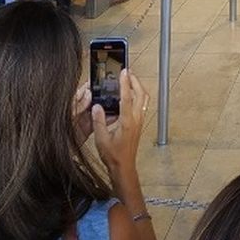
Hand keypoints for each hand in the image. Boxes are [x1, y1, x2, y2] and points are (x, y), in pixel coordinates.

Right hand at [91, 68, 149, 183]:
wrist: (123, 167)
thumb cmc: (113, 156)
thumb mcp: (101, 138)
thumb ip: (99, 121)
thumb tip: (97, 106)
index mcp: (127, 121)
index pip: (127, 97)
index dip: (125, 83)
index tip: (124, 72)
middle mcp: (136, 119)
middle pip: (140, 94)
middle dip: (135, 81)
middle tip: (128, 72)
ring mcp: (139, 121)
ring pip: (143, 99)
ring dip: (138, 87)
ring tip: (129, 80)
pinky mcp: (139, 124)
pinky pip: (141, 105)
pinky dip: (137, 96)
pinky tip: (130, 95)